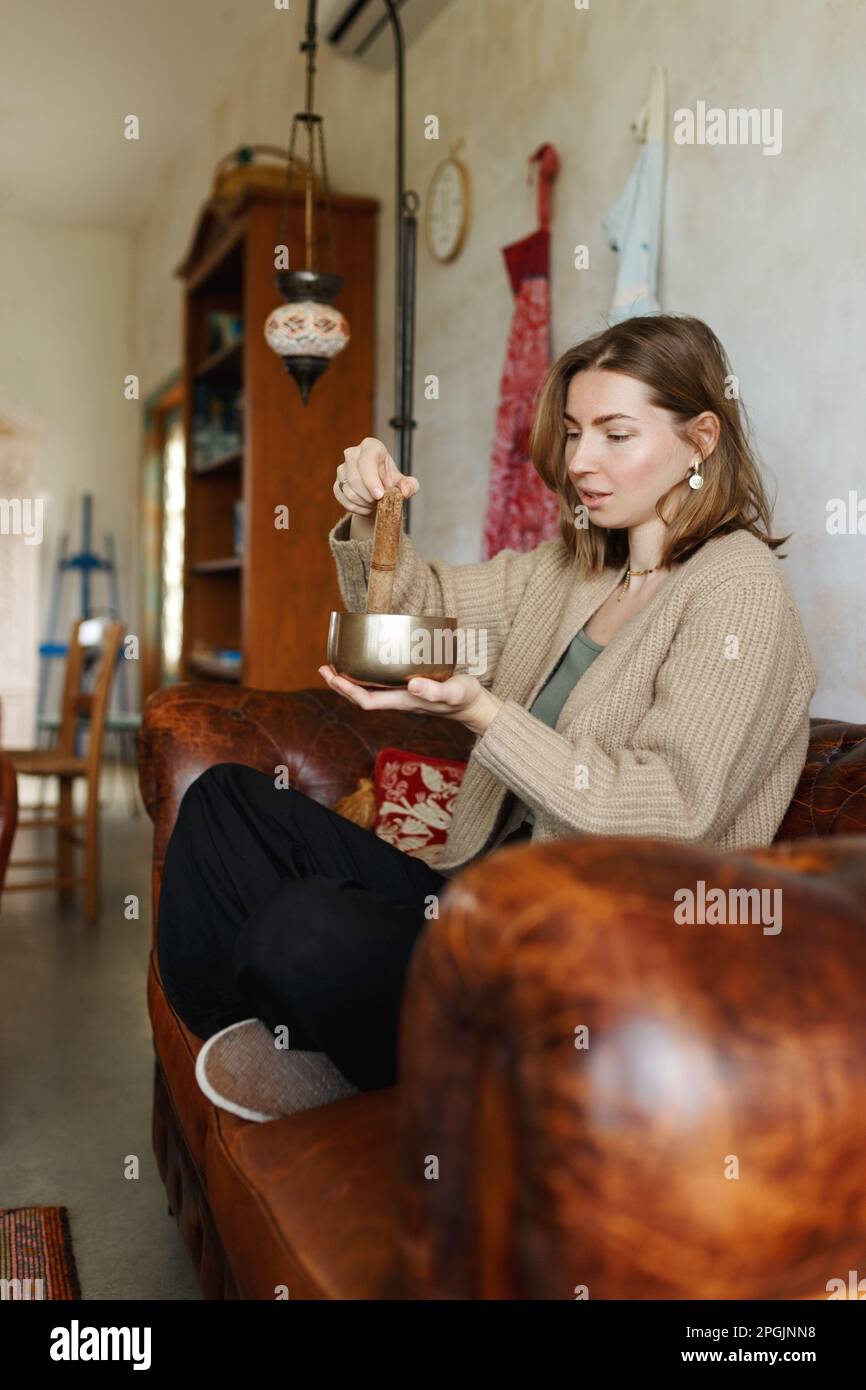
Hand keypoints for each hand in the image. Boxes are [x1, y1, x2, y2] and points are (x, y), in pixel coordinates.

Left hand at [318, 665, 502, 735]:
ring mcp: (403, 694)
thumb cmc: (465, 698)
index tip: (333, 676)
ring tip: (336, 664)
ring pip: (369, 689)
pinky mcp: (410, 686)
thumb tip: (413, 686)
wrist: (475, 706)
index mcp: (404, 702)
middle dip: (341, 684)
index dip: (347, 691)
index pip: (367, 700)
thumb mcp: (454, 692)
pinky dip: (367, 673)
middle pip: (361, 696)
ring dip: (350, 679)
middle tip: (325, 667)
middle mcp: (399, 699)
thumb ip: (435, 691)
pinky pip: (381, 681)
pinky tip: (366, 660)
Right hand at [333, 437, 419, 515]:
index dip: (371, 480)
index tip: (380, 496)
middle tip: (379, 503)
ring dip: (363, 503)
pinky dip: (355, 508)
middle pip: (354, 478)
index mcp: (371, 446)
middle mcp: (353, 454)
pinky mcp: (336, 483)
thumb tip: (404, 491)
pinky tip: (365, 507)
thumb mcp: (404, 483)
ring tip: (375, 505)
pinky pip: (342, 498)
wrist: (378, 491)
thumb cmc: (391, 481)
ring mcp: (342, 468)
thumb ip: (409, 486)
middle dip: (368, 496)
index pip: (366, 461)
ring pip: (348, 490)